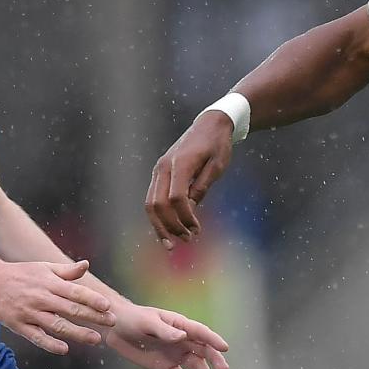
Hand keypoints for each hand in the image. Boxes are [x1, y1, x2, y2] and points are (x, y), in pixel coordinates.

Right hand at [0, 256, 115, 354]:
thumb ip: (66, 271)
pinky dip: (50, 344)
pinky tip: (65, 349)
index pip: (75, 292)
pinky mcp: (18, 325)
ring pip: (57, 325)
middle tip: (112, 322)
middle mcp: (41, 298)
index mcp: (49, 283)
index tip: (108, 306)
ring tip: (96, 339)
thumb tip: (86, 265)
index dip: (92, 300)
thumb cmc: (20, 274)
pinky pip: (36, 337)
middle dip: (93, 317)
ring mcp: (30, 313)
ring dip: (78, 333)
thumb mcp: (43, 268)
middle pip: (71, 309)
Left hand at [106, 303, 231, 368]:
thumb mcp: (147, 322)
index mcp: (180, 325)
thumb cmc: (133, 319)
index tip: (225, 348)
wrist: (116, 329)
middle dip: (215, 360)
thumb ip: (165, 331)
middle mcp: (182, 340)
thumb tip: (182, 337)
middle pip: (204, 350)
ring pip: (195, 365)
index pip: (201, 332)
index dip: (214, 340)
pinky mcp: (166, 366)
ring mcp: (175, 354)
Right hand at [147, 110, 234, 246]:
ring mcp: (159, 170)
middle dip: (170, 226)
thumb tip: (189, 210)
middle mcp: (163, 167)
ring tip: (173, 243)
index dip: (185, 217)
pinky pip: (153, 198)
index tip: (197, 230)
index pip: (176, 197)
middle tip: (188, 240)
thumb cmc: (218, 145)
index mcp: (180, 163)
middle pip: (157, 204)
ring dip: (161, 226)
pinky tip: (168, 230)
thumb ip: (201, 187)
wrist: (210, 124)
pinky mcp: (159, 174)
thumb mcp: (217, 166)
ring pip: (150, 203)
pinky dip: (159, 216)